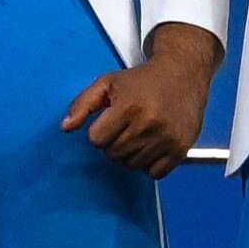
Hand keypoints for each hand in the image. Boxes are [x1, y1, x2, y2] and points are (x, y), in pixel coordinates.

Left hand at [62, 25, 221, 175]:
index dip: (99, 132)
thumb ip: (83, 104)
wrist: (183, 74)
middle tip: (126, 126)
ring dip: (131, 154)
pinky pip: (154, 173)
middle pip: (113, 154)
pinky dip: (150, 165)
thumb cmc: (142, 80)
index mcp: (128, 106)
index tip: (110, 122)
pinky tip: (152, 146)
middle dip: (114, 143)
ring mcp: (166, 138)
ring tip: (140, 134)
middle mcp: (149, 124)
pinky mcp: (180, 149)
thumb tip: (65, 127)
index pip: (96, 140)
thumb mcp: (108, 83)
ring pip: (132, 165)